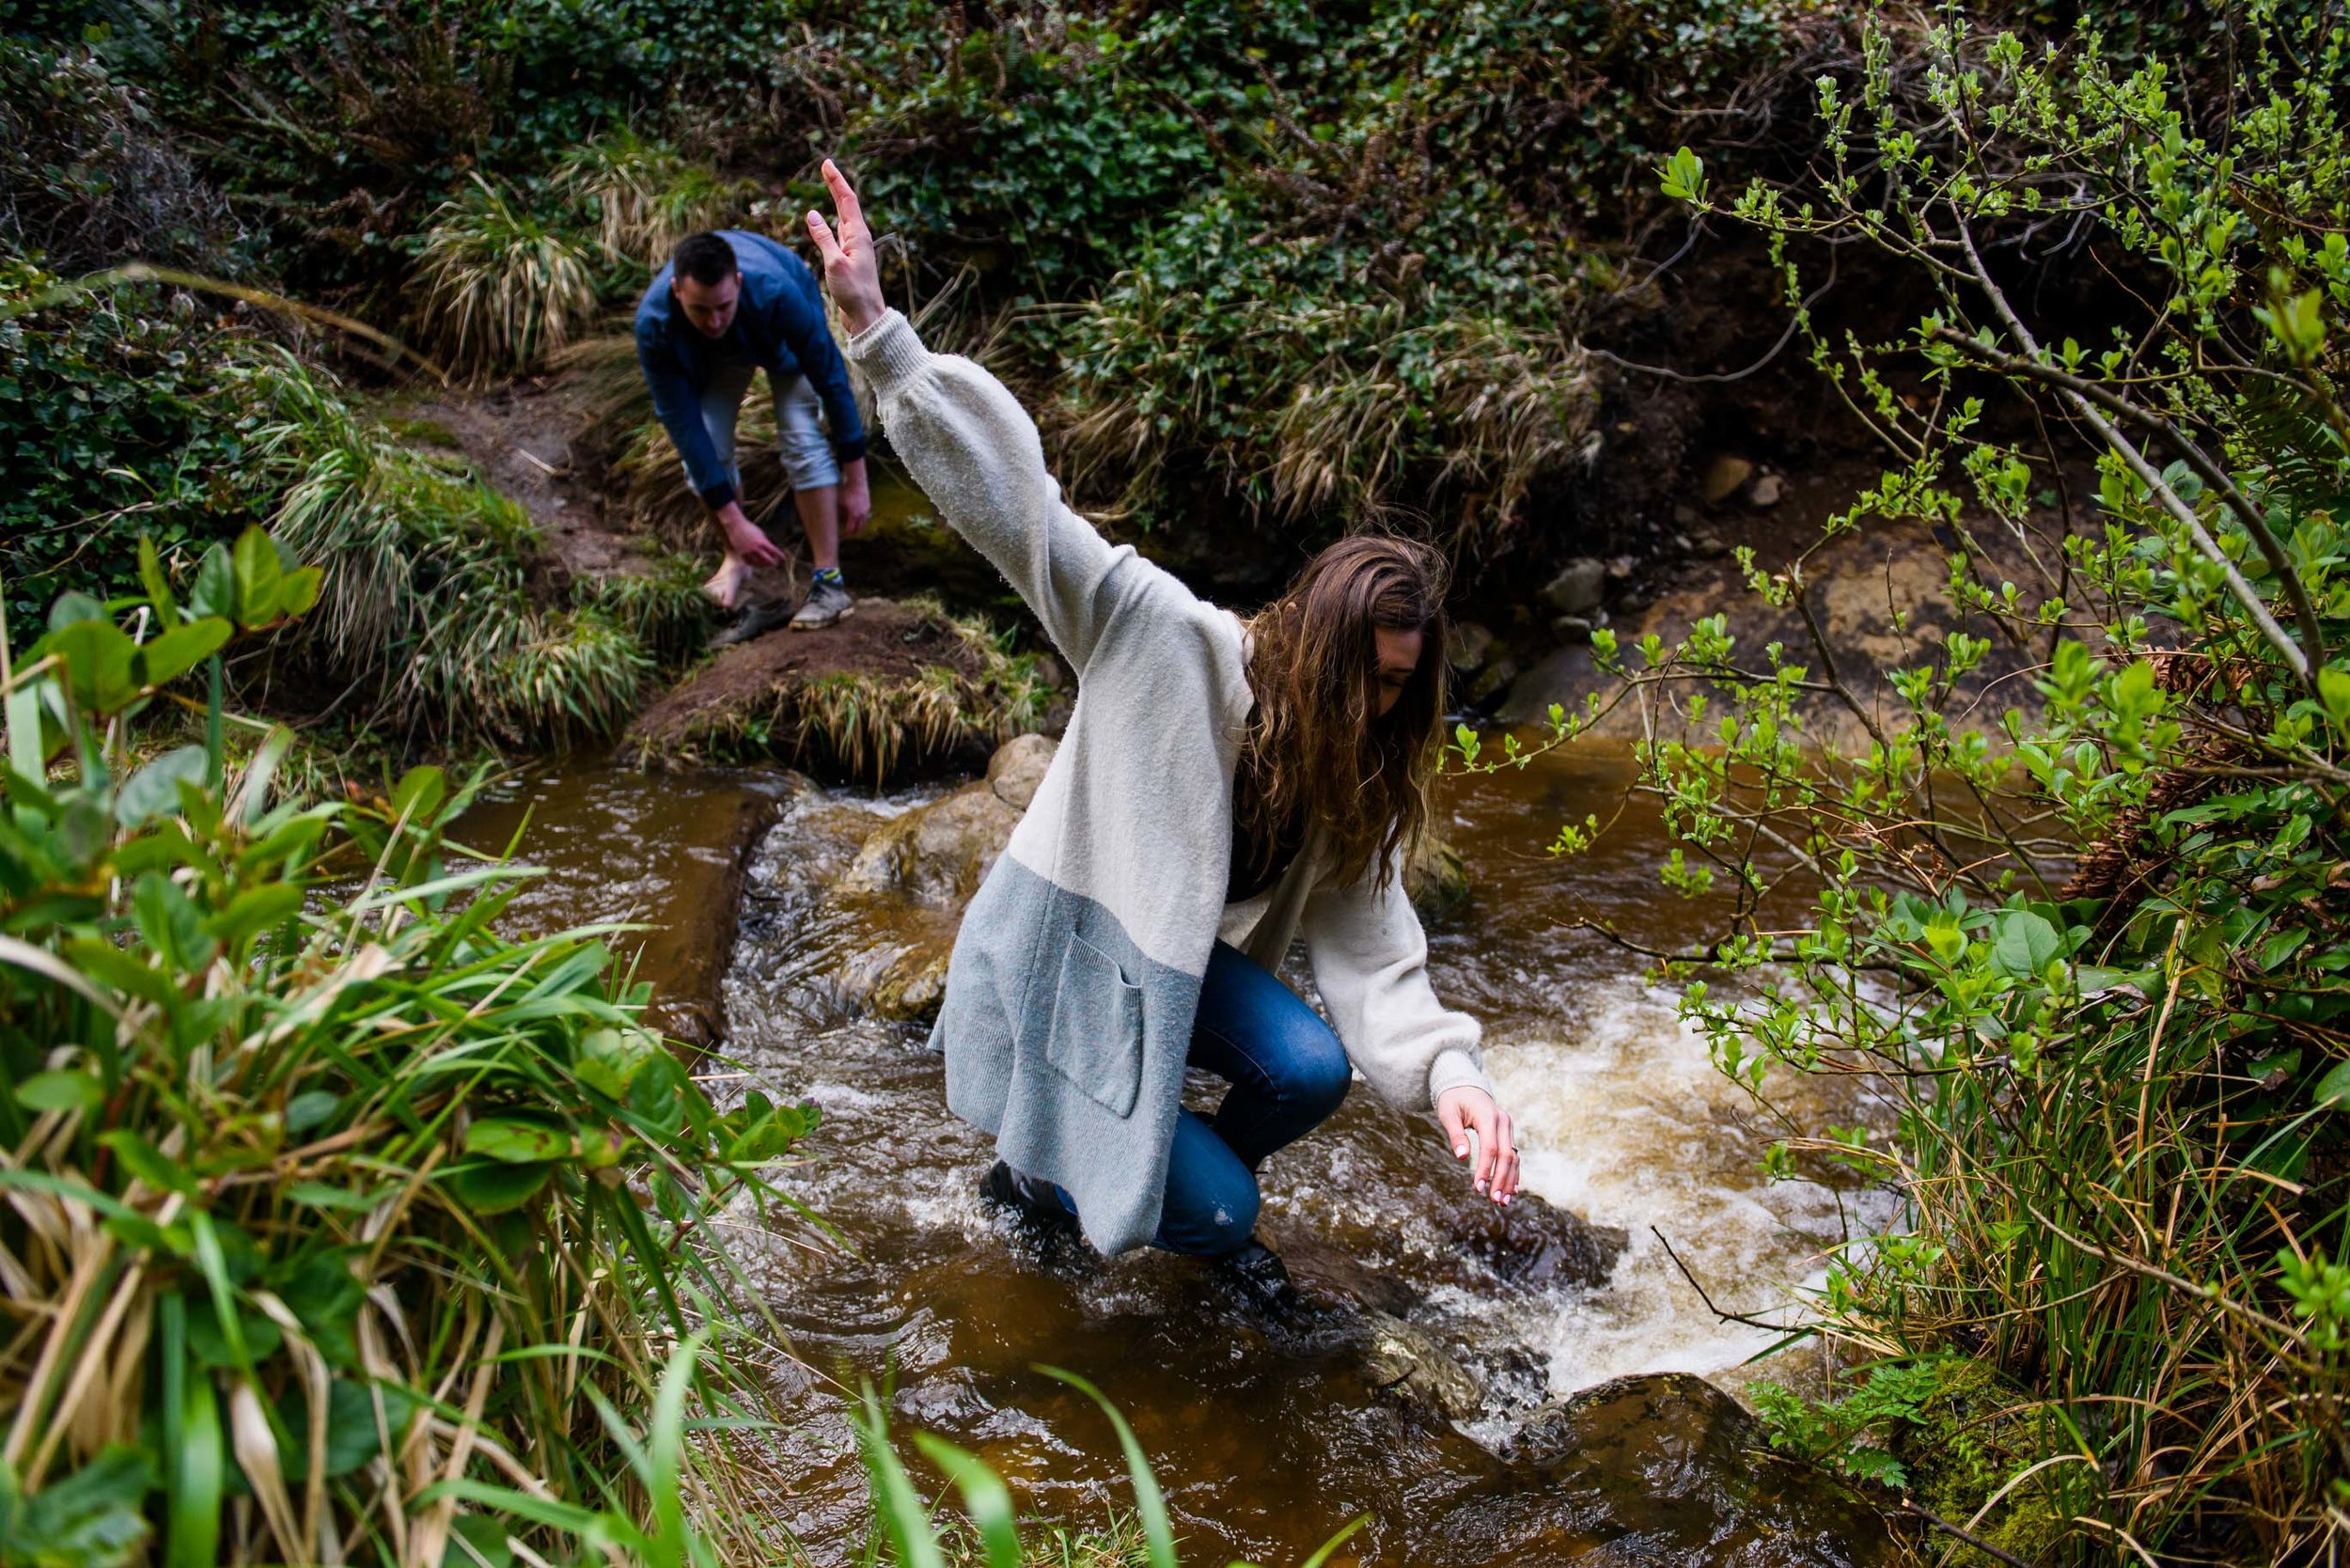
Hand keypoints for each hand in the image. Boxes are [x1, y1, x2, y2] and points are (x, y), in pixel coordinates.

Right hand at [716, 500, 785, 568]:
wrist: (735, 526)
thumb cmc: (749, 528)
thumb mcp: (760, 534)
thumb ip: (765, 543)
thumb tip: (770, 551)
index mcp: (762, 542)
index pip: (774, 551)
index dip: (780, 556)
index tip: (784, 559)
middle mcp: (755, 548)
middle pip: (767, 560)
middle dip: (772, 563)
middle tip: (775, 564)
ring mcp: (748, 552)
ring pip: (758, 563)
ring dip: (763, 565)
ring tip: (767, 565)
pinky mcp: (741, 553)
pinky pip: (749, 562)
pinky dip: (754, 564)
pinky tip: (757, 564)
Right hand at [806, 159, 886, 337]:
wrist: (866, 316)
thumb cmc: (853, 292)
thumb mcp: (834, 263)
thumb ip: (823, 238)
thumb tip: (812, 214)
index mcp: (858, 235)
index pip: (846, 200)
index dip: (836, 181)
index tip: (827, 164)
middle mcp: (859, 238)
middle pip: (846, 205)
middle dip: (836, 184)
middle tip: (827, 166)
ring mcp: (855, 248)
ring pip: (844, 217)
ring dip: (836, 200)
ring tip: (830, 184)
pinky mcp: (850, 259)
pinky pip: (840, 232)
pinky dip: (833, 220)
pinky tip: (830, 219)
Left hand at [840, 456, 871, 537]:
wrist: (856, 481)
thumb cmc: (845, 491)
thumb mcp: (838, 503)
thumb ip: (836, 513)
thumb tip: (829, 521)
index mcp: (853, 515)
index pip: (850, 530)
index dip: (845, 534)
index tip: (841, 536)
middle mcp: (861, 515)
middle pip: (858, 529)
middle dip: (852, 532)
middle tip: (846, 533)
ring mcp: (866, 511)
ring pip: (863, 523)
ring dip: (857, 526)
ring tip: (851, 526)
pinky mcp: (868, 506)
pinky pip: (865, 516)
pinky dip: (860, 519)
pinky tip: (855, 516)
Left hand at [1437, 1086, 1519, 1204]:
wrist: (1465, 1084)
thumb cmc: (1453, 1099)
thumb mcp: (1448, 1113)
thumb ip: (1456, 1134)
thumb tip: (1462, 1157)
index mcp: (1488, 1116)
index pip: (1490, 1147)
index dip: (1485, 1169)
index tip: (1477, 1188)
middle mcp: (1503, 1121)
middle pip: (1507, 1155)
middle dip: (1501, 1180)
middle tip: (1494, 1201)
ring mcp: (1507, 1127)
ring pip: (1514, 1157)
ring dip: (1509, 1180)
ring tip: (1503, 1202)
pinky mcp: (1507, 1133)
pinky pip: (1513, 1155)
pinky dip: (1513, 1173)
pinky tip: (1511, 1190)